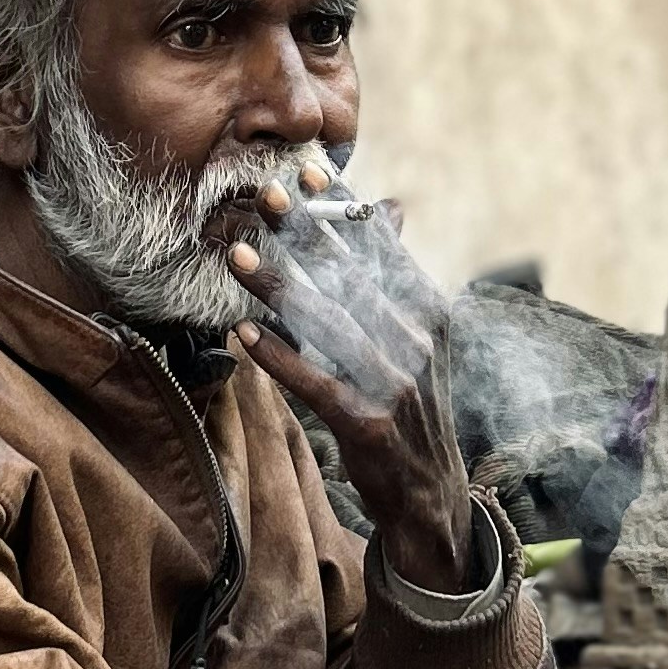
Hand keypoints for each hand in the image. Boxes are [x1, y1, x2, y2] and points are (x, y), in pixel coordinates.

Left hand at [229, 160, 476, 587]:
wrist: (431, 497)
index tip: (306, 171)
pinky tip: (244, 335)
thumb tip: (391, 208)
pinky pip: (316, 383)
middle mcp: (417, 344)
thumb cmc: (410, 407)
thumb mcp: (416, 338)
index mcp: (428, 314)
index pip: (381, 250)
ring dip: (278, 288)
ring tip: (236, 255)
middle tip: (264, 193)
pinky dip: (279, 358)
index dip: (342, 210)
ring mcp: (395, 384)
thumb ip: (396, 276)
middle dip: (304, 234)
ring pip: (328, 325)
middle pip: (351, 277)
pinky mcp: (368, 425)